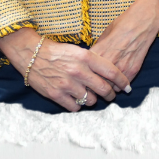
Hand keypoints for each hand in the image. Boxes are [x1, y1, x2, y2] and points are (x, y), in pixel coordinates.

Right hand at [0, 28, 130, 111]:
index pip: (111, 72)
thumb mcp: (78, 51)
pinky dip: (78, 105)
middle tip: (111, 95)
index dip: (122, 81)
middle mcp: (78, 71)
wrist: (32, 54)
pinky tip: (76, 99)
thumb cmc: (57, 51)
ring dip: (92, 100)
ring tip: (90, 95)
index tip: (126, 86)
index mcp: (86, 57)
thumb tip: (110, 75)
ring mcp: (67, 84)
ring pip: (91, 100)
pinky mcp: (56, 94)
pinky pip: (75, 107)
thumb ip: (94, 62)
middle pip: (104, 89)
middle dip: (110, 94)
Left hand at [91, 0, 158, 83]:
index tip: (85, 78)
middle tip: (94, 84)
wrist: (143, 21)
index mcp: (98, 53)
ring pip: (108, 88)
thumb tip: (91, 61)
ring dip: (106, 87)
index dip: (84, 76)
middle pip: (96, 83)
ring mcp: (121, 68)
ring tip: (106, 84)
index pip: (85, 73)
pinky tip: (117, 82)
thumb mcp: (104, 34)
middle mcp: (108, 62)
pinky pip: (122, 86)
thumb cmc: (123, 24)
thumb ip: (97, 50)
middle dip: (94, 85)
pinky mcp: (133, 71)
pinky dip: (118, 86)